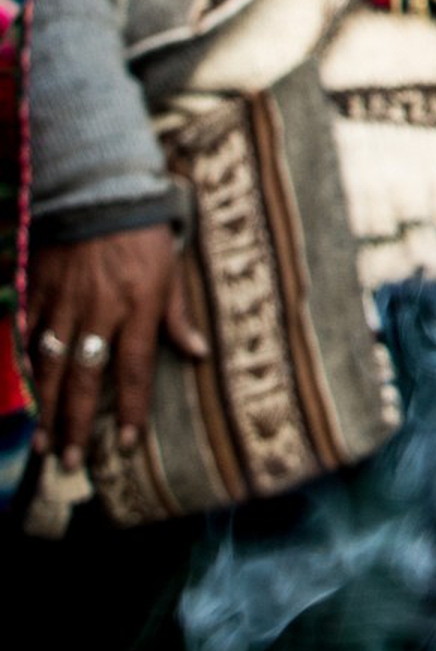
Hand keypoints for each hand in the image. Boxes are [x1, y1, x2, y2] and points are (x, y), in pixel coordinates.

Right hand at [28, 226, 206, 469]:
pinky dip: (22, 367)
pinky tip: (21, 396)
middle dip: (77, 424)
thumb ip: (178, 315)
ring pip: (48, 364)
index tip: (123, 443)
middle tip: (72, 463)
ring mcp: (63, 299)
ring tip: (43, 444)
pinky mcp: (38, 287)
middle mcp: (99, 308)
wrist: (100, 187)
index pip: (134, 369)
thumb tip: (198, 353)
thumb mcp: (172, 269)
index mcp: (138, 305)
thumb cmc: (144, 231)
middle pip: (84, 377)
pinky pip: (25, 333)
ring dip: (44, 408)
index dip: (128, 409)